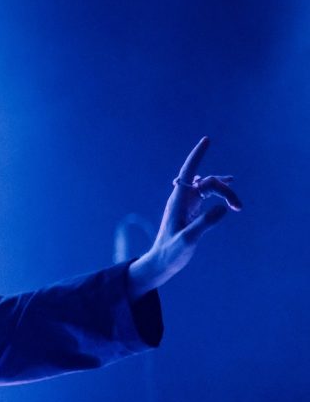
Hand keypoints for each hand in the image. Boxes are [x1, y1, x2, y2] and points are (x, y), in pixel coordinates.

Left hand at [128, 136, 242, 298]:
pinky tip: (228, 185)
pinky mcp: (191, 209)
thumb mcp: (188, 240)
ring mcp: (186, 203)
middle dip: (225, 190)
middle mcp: (182, 198)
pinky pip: (206, 193)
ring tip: (238, 206)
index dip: (197, 155)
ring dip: (224, 192)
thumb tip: (222, 209)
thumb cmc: (171, 252)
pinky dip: (219, 190)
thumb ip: (204, 224)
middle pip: (207, 182)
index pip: (188, 171)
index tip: (206, 139)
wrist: (162, 262)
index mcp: (178, 201)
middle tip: (238, 208)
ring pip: (209, 187)